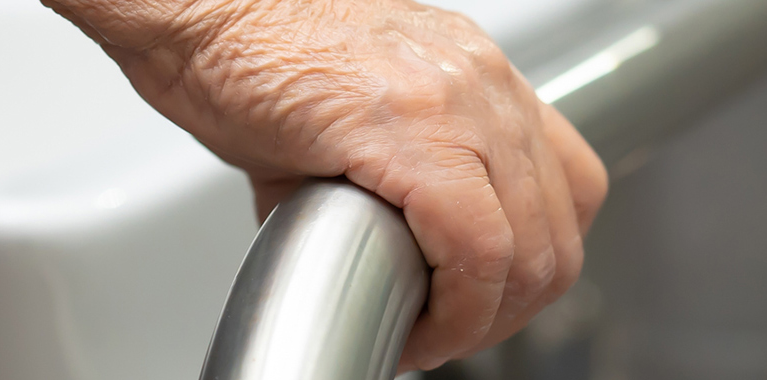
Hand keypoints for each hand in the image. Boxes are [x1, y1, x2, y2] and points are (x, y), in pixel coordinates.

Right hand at [44, 0, 608, 370]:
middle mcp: (483, 82)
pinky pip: (477, 249)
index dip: (534, 264)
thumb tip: (377, 255)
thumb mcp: (349, 117)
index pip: (567, 186)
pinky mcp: (413, 129)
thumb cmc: (248, 54)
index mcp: (476, 76)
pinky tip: (415, 326)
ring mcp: (458, 100)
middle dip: (510, 308)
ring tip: (432, 335)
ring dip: (484, 319)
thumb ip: (387, 179)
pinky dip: (456, 310)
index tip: (483, 304)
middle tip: (449, 333)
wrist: (199, 15)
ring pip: (530, 249)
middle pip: (560, 230)